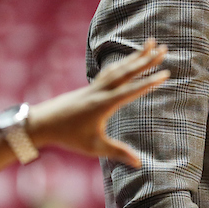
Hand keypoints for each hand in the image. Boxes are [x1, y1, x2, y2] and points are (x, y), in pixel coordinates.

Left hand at [27, 40, 168, 166]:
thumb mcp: (93, 147)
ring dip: (135, 56)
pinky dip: (121, 63)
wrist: (42, 123)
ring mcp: (94, 87)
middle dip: (146, 59)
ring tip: (148, 44)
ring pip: (118, 68)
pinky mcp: (89, 87)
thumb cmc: (68, 136)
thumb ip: (117, 152)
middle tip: (163, 48)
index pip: (132, 90)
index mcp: (104, 104)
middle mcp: (100, 91)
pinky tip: (126, 60)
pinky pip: (109, 71)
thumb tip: (139, 163)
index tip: (166, 73)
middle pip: (127, 71)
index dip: (150, 82)